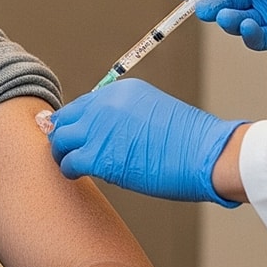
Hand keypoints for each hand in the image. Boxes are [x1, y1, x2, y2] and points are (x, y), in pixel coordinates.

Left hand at [48, 79, 241, 206]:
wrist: (206, 154)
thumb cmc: (189, 142)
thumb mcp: (154, 112)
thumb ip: (126, 118)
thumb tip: (108, 137)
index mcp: (120, 91)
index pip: (83, 105)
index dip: (78, 124)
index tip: (78, 137)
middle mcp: (105, 104)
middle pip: (66, 119)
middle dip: (65, 136)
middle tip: (68, 151)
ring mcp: (99, 129)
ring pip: (61, 140)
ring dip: (63, 154)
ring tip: (71, 164)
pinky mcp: (99, 156)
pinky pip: (68, 162)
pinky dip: (69, 170)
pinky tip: (78, 175)